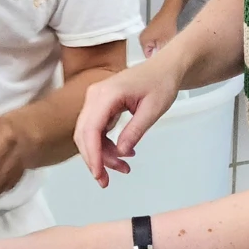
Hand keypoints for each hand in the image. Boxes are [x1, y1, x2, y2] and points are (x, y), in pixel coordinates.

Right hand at [72, 58, 181, 187]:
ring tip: (123, 167)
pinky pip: (96, 130)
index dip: (92, 154)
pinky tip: (123, 153)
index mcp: (107, 94)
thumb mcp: (153, 110)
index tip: (99, 174)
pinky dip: (106, 145)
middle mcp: (95, 96)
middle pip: (84, 134)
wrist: (164, 68)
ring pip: (88, 135)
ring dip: (102, 154)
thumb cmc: (161, 83)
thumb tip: (120, 152)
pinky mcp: (100, 106)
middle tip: (106, 180)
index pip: (91, 129)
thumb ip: (135, 130)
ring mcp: (95, 100)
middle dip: (94, 159)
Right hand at [138, 10, 178, 57]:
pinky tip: (166, 43)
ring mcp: (146, 34)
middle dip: (157, 54)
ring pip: (153, 46)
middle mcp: (142, 38)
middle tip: (166, 56)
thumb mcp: (165, 42)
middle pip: (149, 52)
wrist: (170, 12)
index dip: (155, 60)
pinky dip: (160, 43)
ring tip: (167, 50)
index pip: (148, 57)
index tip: (163, 61)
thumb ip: (161, 53)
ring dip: (159, 48)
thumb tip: (161, 61)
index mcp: (143, 41)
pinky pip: (154, 41)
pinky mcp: (152, 31)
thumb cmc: (167, 26)